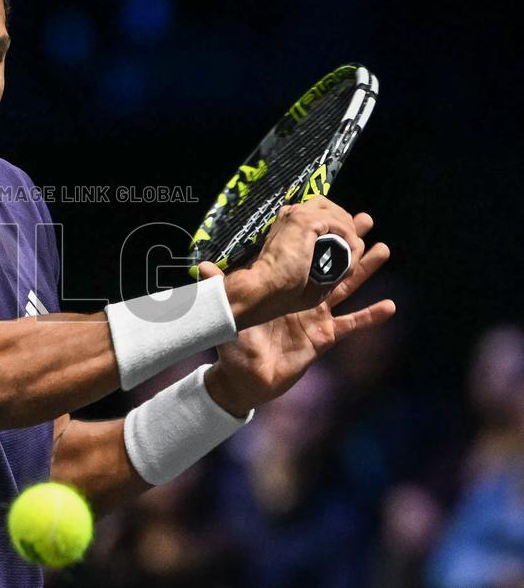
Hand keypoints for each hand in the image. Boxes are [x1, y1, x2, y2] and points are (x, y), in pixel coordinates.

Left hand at [201, 217, 394, 417]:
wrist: (244, 378)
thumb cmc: (234, 345)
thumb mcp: (228, 314)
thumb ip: (220, 291)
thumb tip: (202, 268)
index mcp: (280, 287)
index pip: (301, 256)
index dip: (315, 236)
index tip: (328, 213)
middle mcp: (301, 297)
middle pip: (330, 263)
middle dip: (348, 241)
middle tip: (367, 219)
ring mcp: (315, 316)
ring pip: (346, 286)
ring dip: (365, 269)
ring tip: (383, 249)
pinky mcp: (324, 337)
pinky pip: (352, 325)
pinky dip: (370, 316)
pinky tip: (390, 306)